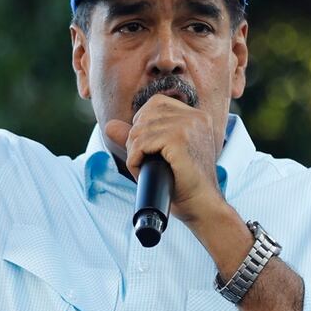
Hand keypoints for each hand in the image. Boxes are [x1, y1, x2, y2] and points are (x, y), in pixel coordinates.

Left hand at [104, 94, 223, 223]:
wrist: (202, 206)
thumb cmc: (183, 184)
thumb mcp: (161, 154)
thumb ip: (138, 137)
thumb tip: (109, 125)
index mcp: (197, 116)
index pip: (157, 103)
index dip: (143, 122)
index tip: (147, 145)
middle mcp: (195, 117)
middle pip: (146, 115)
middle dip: (135, 138)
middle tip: (142, 160)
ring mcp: (189, 126)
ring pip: (140, 130)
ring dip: (133, 151)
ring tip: (142, 167)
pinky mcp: (179, 139)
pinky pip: (141, 143)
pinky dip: (134, 159)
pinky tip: (141, 171)